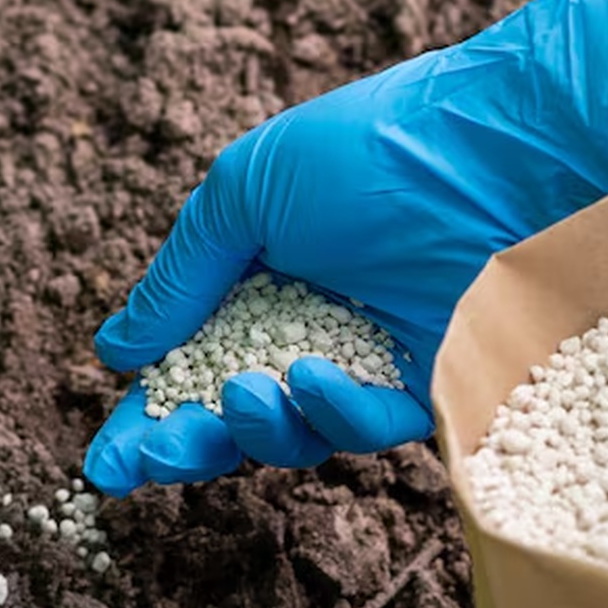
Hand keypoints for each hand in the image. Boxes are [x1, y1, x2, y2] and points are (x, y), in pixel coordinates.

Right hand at [85, 0, 607, 496]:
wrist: (503, 149)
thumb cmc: (372, 150)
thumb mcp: (248, 190)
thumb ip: (183, 274)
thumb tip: (117, 349)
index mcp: (261, 274)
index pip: (190, 357)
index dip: (148, 414)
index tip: (105, 458)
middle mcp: (312, 322)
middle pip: (235, 412)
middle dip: (185, 443)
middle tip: (144, 459)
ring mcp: (372, 356)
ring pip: (296, 435)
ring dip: (256, 428)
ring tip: (244, 394)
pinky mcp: (431, 383)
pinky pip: (369, 427)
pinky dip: (334, 413)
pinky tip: (312, 378)